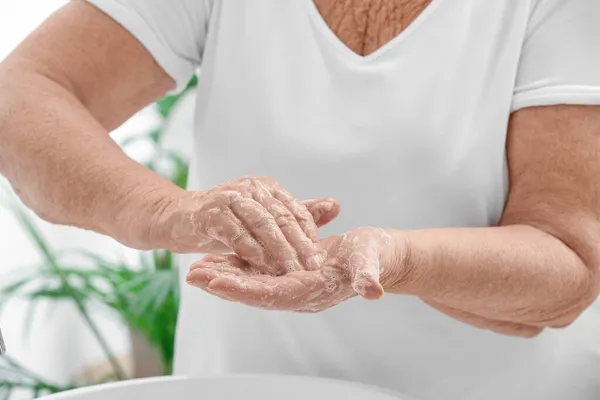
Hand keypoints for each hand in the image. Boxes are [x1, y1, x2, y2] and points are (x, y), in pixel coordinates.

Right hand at [150, 176, 339, 273]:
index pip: (295, 211)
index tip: (322, 259)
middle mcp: (250, 188)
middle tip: (314, 268)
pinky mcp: (211, 214)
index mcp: (266, 188)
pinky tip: (264, 268)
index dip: (310, 235)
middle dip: (299, 245)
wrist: (178, 218)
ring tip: (293, 272)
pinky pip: (237, 235)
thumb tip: (335, 206)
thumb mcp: (262, 217)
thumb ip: (297, 213)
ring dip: (279, 251)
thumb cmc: (225, 221)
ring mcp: (230, 198)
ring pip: (262, 225)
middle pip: (281, 218)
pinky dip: (252, 252)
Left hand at [185, 227, 393, 312]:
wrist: (375, 257)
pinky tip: (217, 258)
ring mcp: (290, 283)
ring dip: (223, 277)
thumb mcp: (370, 261)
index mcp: (311, 291)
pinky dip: (236, 266)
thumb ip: (368, 275)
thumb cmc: (372, 256)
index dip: (243, 289)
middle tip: (193, 276)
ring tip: (195, 270)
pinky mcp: (288, 271)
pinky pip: (257, 270)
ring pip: (250, 282)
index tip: (215, 282)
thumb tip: (372, 290)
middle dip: (223, 284)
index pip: (271, 294)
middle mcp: (296, 292)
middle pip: (252, 291)